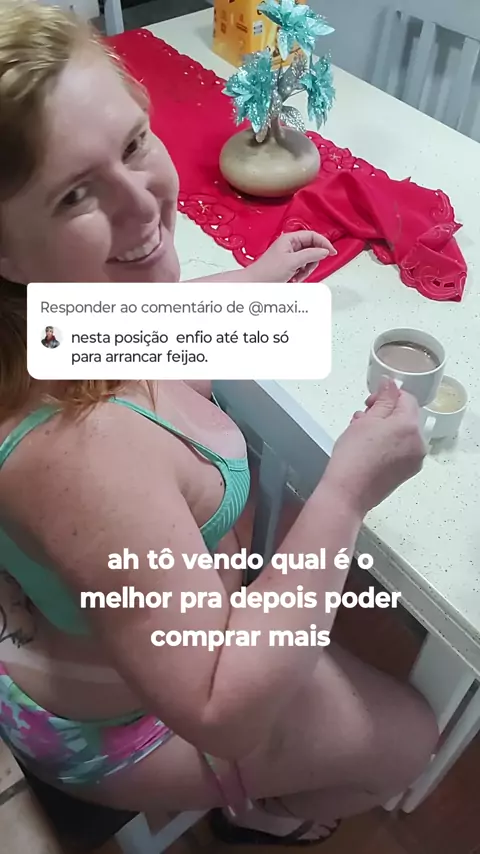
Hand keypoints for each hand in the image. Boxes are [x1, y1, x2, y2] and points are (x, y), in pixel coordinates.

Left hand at [250, 231, 336, 282]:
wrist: (255, 284)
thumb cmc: (267, 271)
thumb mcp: (292, 261)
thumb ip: (310, 255)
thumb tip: (324, 251)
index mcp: (290, 239)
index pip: (313, 236)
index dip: (324, 243)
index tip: (332, 252)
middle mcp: (291, 246)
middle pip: (313, 250)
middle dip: (310, 263)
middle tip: (303, 270)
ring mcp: (290, 257)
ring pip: (309, 262)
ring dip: (305, 271)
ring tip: (295, 276)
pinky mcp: (289, 266)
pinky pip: (302, 269)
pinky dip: (300, 276)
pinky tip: (291, 279)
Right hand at [323, 378, 425, 517]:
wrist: (347, 493)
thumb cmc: (353, 458)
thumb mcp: (366, 420)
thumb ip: (384, 399)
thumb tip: (390, 384)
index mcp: (410, 426)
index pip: (406, 398)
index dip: (387, 396)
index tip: (371, 401)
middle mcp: (418, 443)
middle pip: (405, 417)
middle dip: (384, 413)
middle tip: (362, 417)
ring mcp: (414, 460)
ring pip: (402, 434)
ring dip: (384, 428)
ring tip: (360, 434)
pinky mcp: (406, 472)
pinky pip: (400, 450)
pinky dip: (387, 445)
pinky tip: (367, 448)